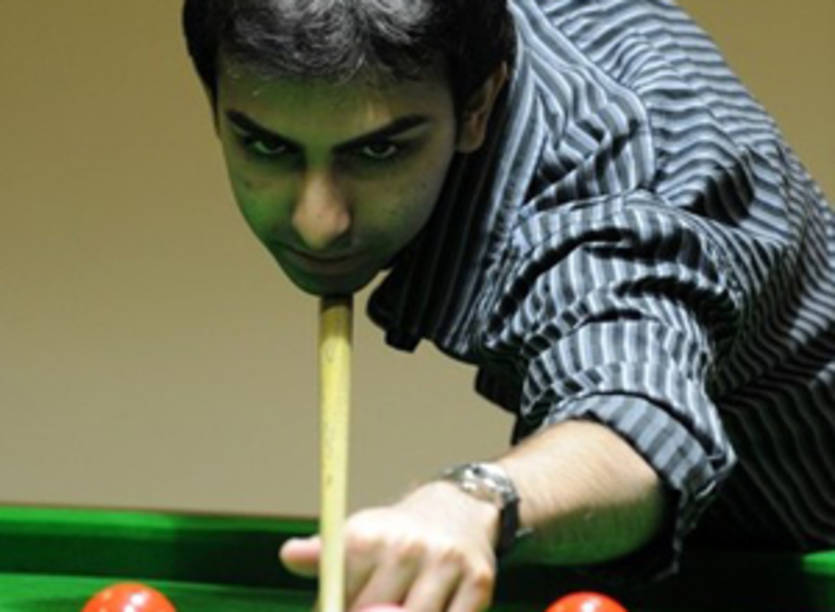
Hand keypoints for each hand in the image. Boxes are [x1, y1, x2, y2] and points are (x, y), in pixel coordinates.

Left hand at [280, 481, 499, 611]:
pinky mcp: (479, 583)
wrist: (458, 509)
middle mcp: (406, 547)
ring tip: (396, 608)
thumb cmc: (395, 537)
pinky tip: (429, 611)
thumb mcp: (355, 537)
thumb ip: (321, 555)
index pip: (338, 602)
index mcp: (366, 538)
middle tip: (373, 608)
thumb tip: (288, 555)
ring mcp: (445, 565)